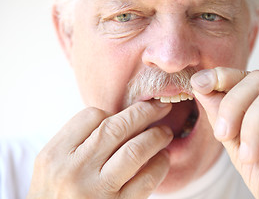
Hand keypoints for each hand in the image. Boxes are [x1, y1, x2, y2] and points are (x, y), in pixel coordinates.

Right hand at [27, 101, 172, 198]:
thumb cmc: (55, 194)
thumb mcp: (53, 165)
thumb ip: (78, 141)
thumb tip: (119, 119)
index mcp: (55, 154)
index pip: (92, 116)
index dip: (115, 112)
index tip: (127, 117)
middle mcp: (74, 170)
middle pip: (117, 128)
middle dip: (144, 112)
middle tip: (160, 107)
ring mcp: (96, 191)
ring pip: (134, 151)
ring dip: (156, 137)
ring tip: (165, 132)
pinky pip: (145, 180)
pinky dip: (159, 165)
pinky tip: (163, 158)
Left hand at [191, 67, 258, 198]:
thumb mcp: (237, 145)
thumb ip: (222, 117)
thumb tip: (202, 87)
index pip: (246, 77)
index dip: (221, 75)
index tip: (199, 83)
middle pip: (258, 79)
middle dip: (232, 107)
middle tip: (223, 135)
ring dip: (252, 129)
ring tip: (251, 156)